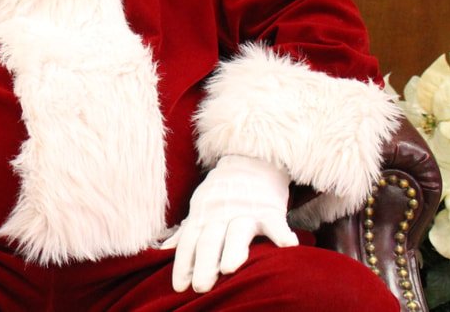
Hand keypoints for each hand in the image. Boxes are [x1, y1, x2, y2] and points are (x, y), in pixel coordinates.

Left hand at [162, 155, 297, 292]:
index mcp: (201, 216)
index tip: (179, 288)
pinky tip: (287, 246)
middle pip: (209, 241)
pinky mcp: (269, 208)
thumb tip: (162, 250)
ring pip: (237, 232)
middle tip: (200, 287)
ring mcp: (244, 211)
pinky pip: (275, 221)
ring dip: (232, 250)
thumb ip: (185, 232)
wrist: (250, 160)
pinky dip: (281, 233)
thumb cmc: (221, 192)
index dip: (183, 264)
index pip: (189, 243)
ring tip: (229, 269)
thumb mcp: (199, 208)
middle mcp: (219, 214)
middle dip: (203, 264)